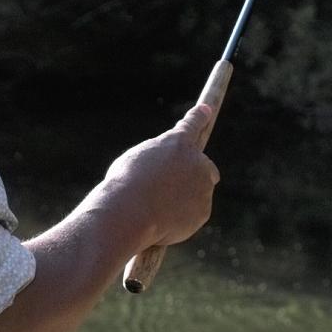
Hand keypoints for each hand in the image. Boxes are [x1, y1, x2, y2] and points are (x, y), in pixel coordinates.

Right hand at [100, 104, 220, 250]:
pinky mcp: (204, 209)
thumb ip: (158, 162)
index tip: (206, 110)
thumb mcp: (136, 162)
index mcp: (176, 142)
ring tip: (157, 207)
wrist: (129, 212)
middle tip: (176, 189)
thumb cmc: (125, 185)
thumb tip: (170, 175)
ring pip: (199, 193)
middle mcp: (196, 161)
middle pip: (206, 167)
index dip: (199, 116)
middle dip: (196, 176)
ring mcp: (203, 186)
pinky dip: (182, 219)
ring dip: (184, 200)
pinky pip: (194, 214)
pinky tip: (163, 221)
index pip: (192, 124)